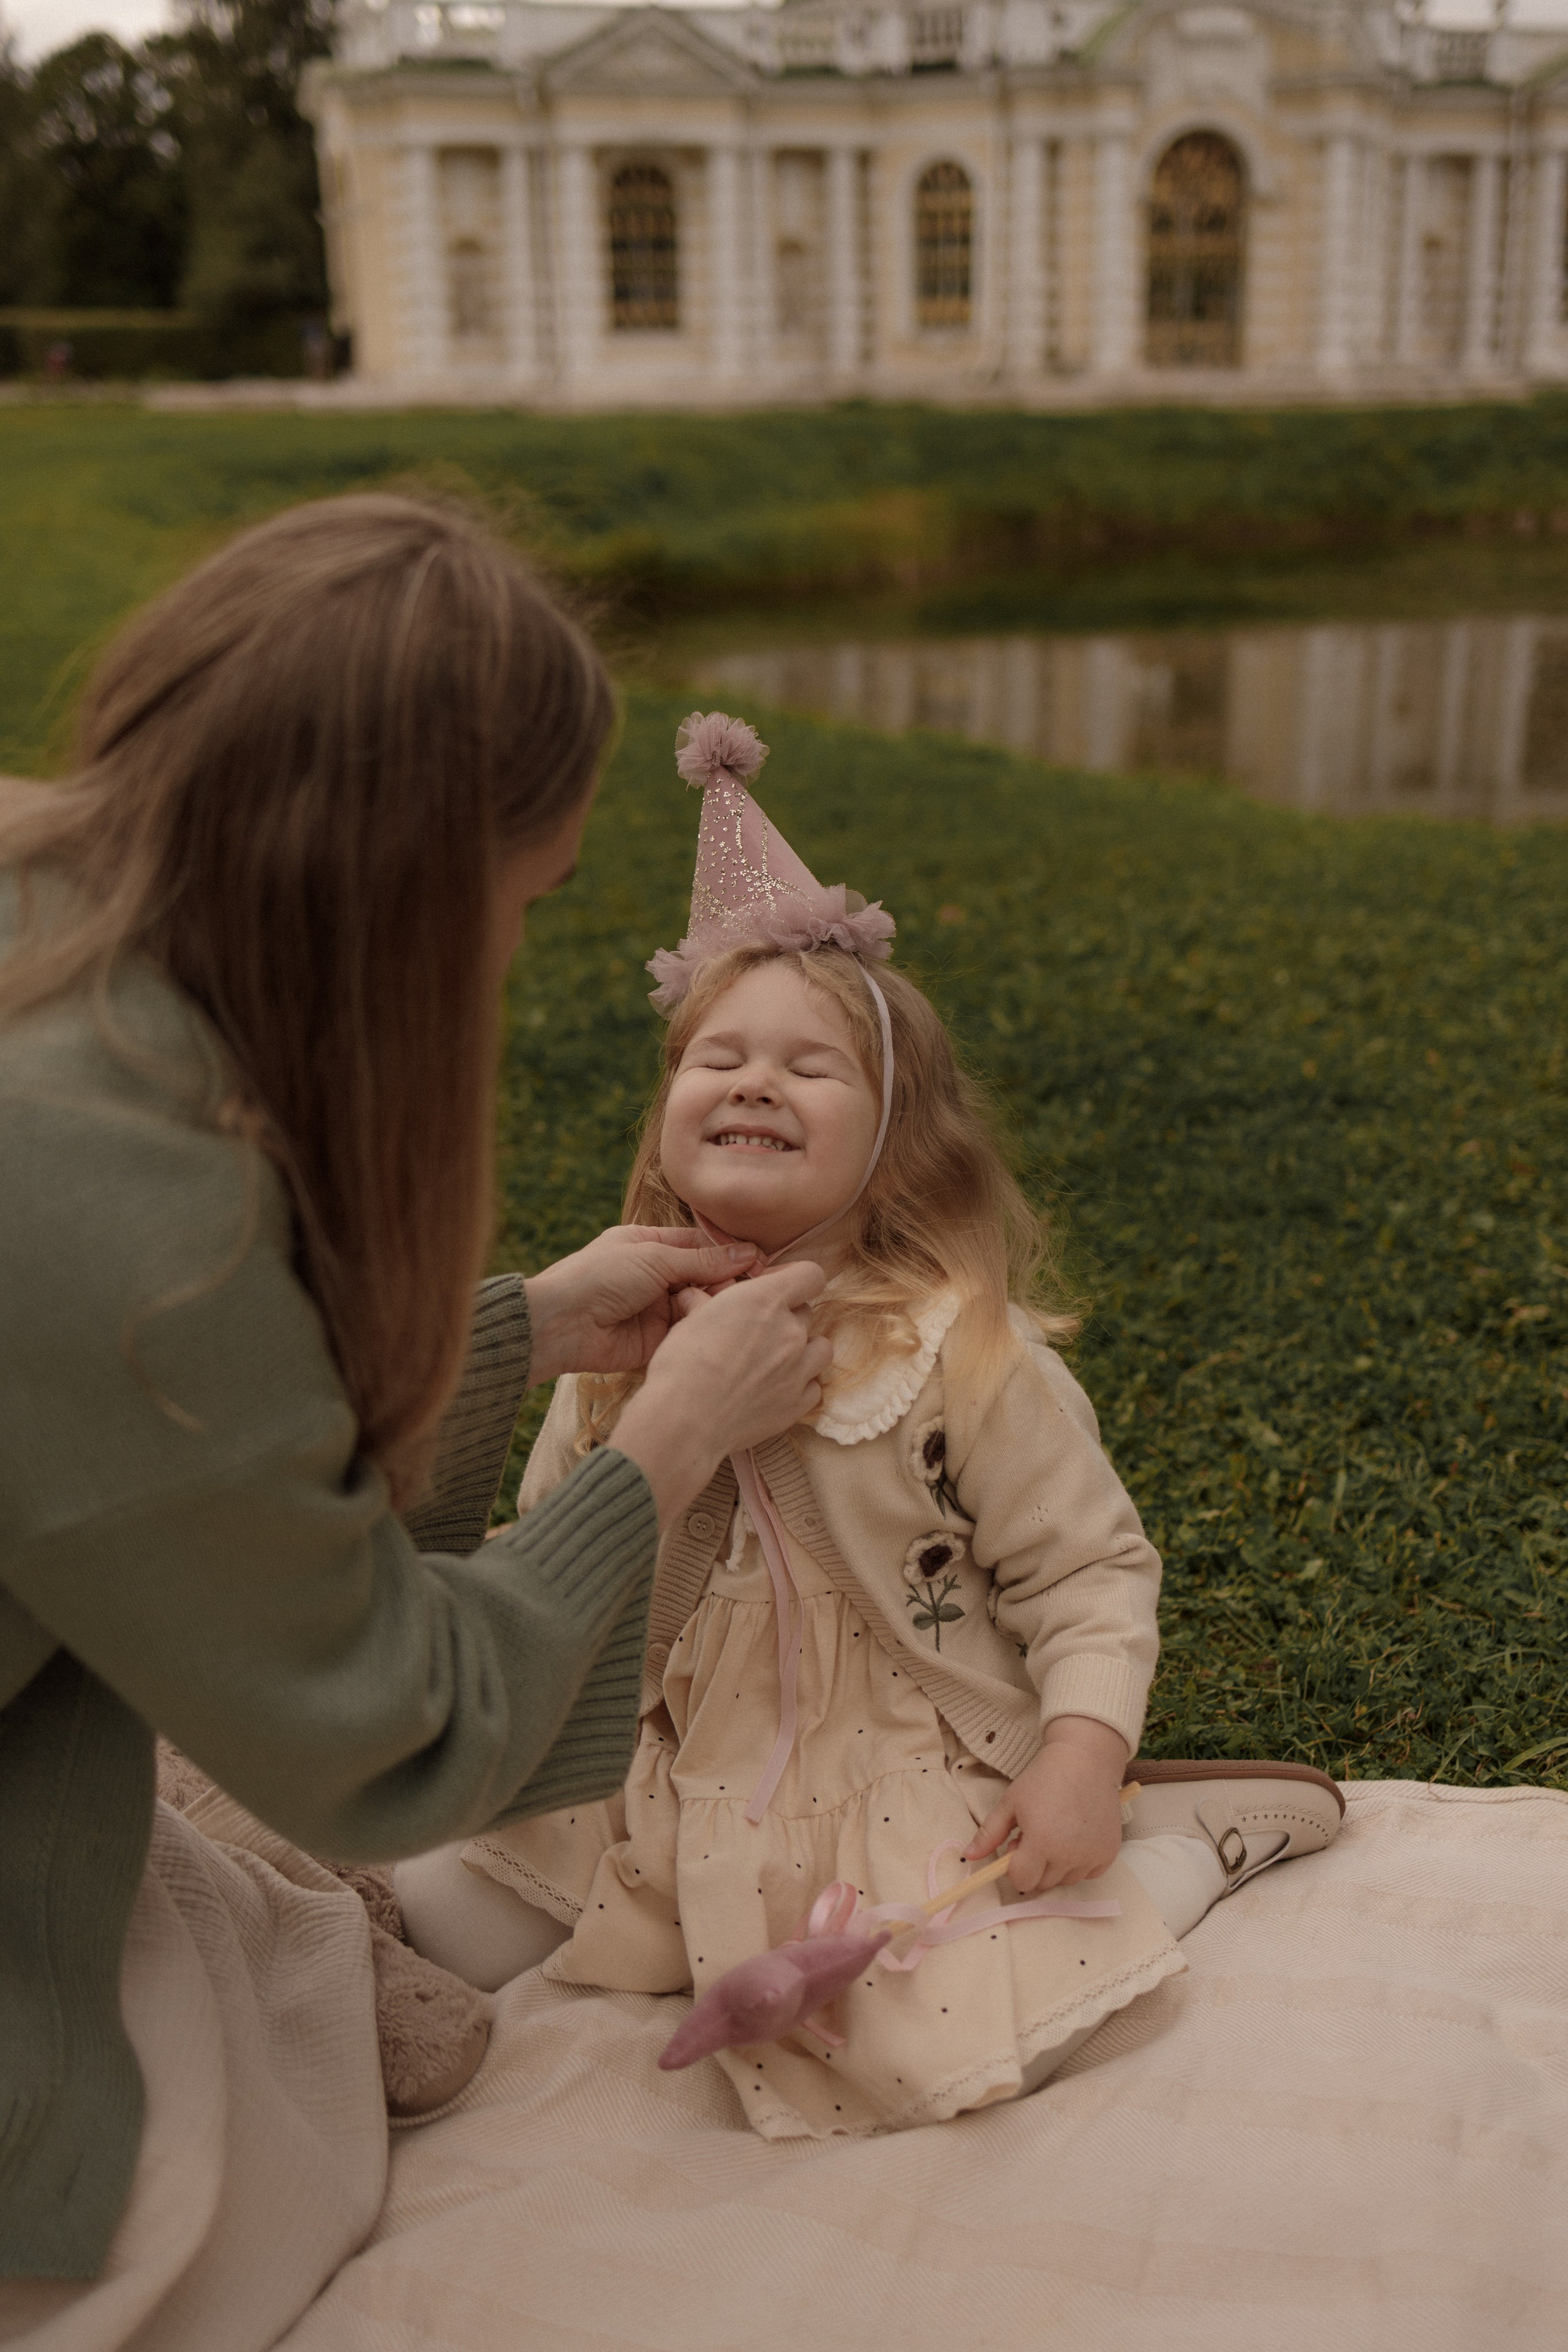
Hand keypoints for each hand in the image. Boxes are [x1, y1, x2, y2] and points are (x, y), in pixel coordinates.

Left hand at [523, 1226, 761, 1383]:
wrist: (562, 1323)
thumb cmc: (600, 1276)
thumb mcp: (654, 1258)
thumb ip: (702, 1260)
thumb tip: (749, 1253)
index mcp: (650, 1245)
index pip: (700, 1246)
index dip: (730, 1254)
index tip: (760, 1262)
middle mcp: (656, 1276)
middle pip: (705, 1276)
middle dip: (727, 1281)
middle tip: (752, 1288)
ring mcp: (657, 1309)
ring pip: (701, 1305)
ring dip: (717, 1305)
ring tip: (734, 1307)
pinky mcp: (657, 1340)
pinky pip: (689, 1332)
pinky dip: (704, 1329)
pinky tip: (721, 1329)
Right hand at [609, 1263, 832, 1526]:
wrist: (684, 1420)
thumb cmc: (681, 1365)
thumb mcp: (689, 1320)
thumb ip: (705, 1303)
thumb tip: (696, 1297)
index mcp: (765, 1300)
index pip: (810, 1275)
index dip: (796, 1280)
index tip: (776, 1289)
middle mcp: (790, 1332)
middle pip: (807, 1313)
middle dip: (786, 1317)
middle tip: (758, 1331)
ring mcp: (799, 1370)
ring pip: (821, 1348)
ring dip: (803, 1349)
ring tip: (775, 1359)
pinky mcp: (797, 1404)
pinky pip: (813, 1387)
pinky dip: (800, 1385)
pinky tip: (775, 1388)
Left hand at [963, 1716, 1128, 1894]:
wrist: (1085, 1760)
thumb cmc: (1043, 1779)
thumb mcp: (1011, 1803)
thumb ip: (989, 1833)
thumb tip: (968, 1856)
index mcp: (1041, 1843)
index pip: (1022, 1881)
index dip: (1014, 1866)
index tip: (1017, 1845)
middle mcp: (1069, 1855)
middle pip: (1043, 1883)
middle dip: (1034, 1865)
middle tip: (1036, 1834)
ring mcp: (1092, 1856)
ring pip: (1065, 1879)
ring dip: (1057, 1865)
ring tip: (1057, 1833)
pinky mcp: (1109, 1853)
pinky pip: (1088, 1873)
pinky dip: (1079, 1862)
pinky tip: (1076, 1837)